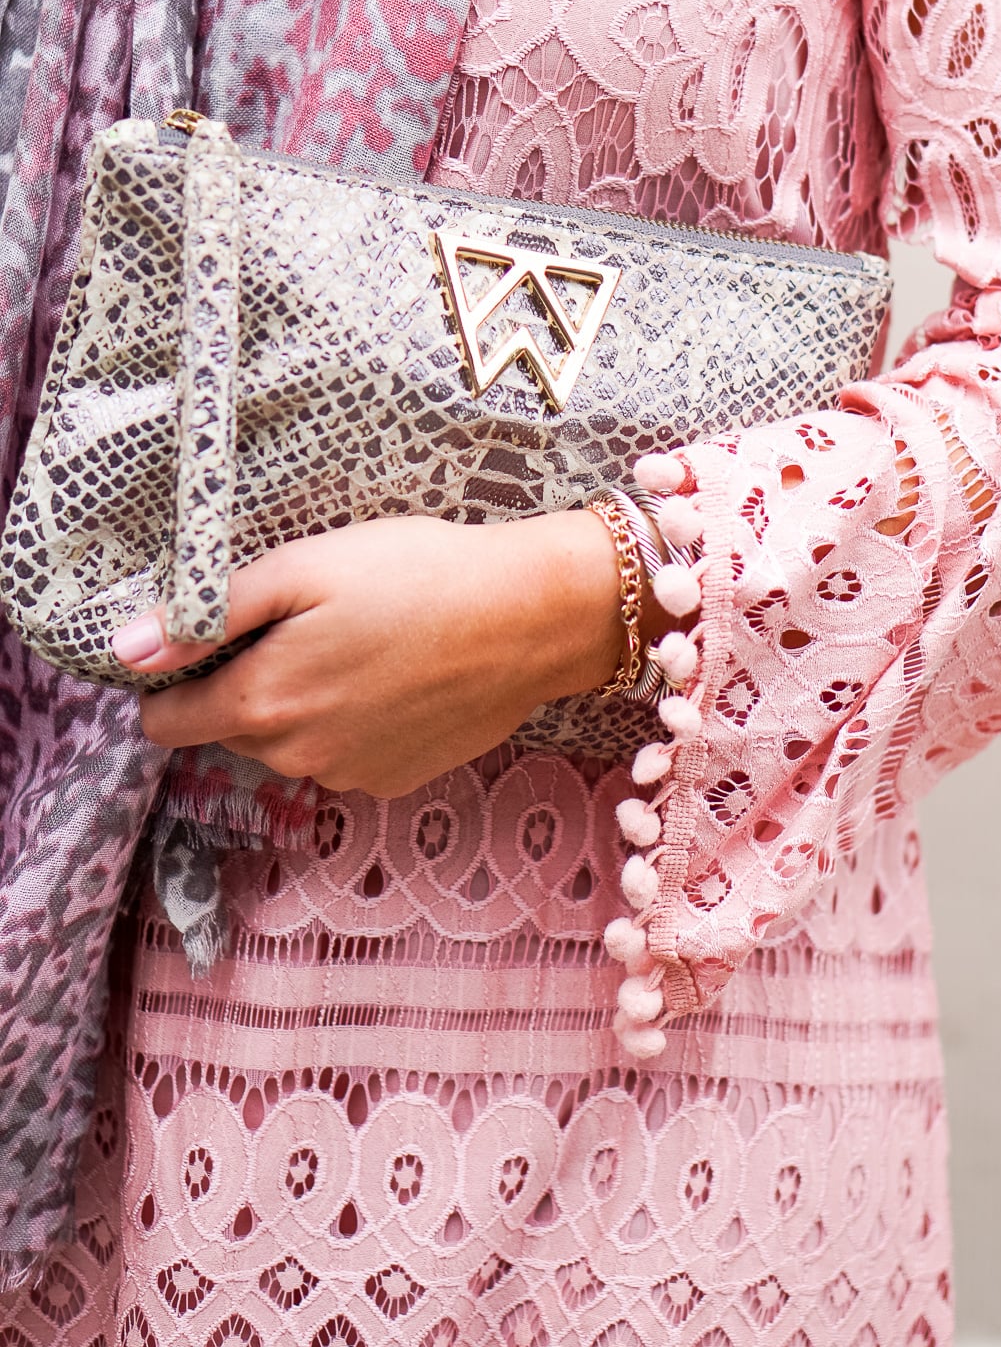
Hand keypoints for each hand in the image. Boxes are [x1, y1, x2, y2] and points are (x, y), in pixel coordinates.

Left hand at [115, 512, 629, 797]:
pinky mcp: (396, 778)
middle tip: (303, 620)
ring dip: (301, 702)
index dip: (175, 676)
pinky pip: (342, 753)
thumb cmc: (416, 574)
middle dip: (246, 682)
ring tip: (357, 640)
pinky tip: (393, 672)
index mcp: (263, 702)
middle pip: (228, 729)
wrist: (529, 616)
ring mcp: (350, 775)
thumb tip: (126, 651)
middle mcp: (297, 757)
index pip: (165, 722)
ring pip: (288, 743)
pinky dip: (352, 719)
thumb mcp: (303, 568)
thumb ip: (208, 613)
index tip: (214, 633)